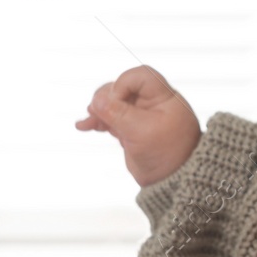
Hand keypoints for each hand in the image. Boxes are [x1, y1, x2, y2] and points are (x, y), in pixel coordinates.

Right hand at [76, 65, 200, 186]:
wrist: (172, 181)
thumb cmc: (167, 154)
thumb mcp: (141, 132)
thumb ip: (118, 113)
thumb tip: (97, 99)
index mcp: (164, 98)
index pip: (141, 76)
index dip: (122, 84)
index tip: (115, 103)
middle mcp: (152, 103)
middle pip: (122, 87)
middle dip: (105, 98)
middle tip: (95, 112)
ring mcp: (140, 116)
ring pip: (113, 102)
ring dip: (98, 110)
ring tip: (88, 123)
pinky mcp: (130, 129)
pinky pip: (110, 117)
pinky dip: (97, 120)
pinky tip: (84, 126)